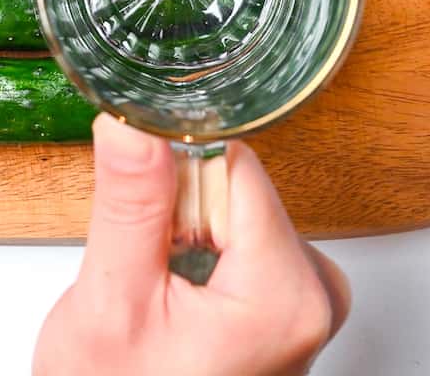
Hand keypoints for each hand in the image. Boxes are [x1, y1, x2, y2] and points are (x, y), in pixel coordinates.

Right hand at [33, 114, 350, 375]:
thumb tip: (133, 124)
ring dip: (186, 240)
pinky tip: (179, 303)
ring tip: (161, 299)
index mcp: (288, 293)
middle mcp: (316, 297)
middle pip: (238, 190)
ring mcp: (307, 303)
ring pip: (235, 212)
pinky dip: (202, 259)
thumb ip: (131, 205)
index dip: (174, 183)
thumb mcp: (113, 301)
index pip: (235, 167)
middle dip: (179, 218)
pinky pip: (243, 241)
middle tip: (149, 278)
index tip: (146, 225)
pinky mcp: (291, 305)